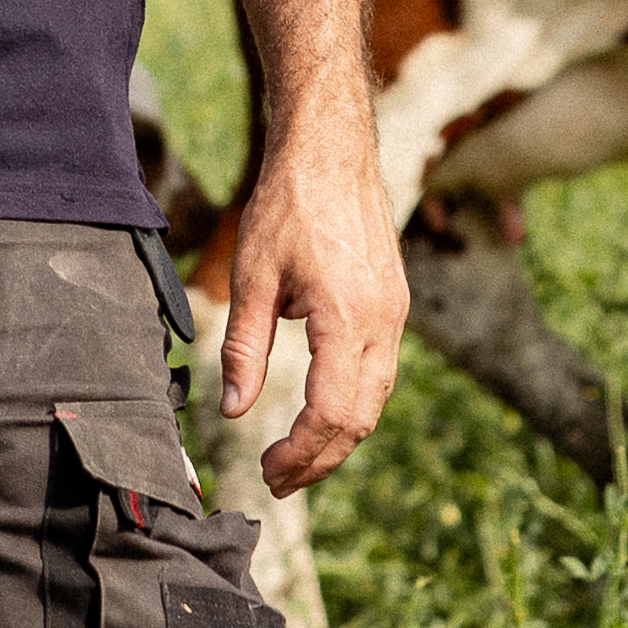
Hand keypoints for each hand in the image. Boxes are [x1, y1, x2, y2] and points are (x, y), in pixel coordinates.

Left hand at [219, 116, 406, 497]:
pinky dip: (352, 402)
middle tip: (277, 479)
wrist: (331, 148)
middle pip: (360, 419)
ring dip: (339, 435)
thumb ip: (244, 349)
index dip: (300, 455)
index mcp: (348, 320)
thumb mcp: (252, 278)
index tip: (267, 471)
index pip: (331, 415)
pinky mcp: (394, 302)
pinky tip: (320, 408)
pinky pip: (380, 370)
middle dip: (321, 459)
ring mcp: (395, 313)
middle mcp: (383, 323)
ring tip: (296, 455)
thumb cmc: (287, 204)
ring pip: (376, 399)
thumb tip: (232, 410)